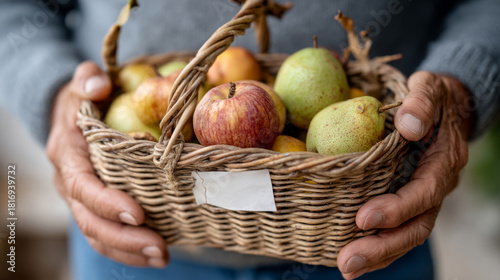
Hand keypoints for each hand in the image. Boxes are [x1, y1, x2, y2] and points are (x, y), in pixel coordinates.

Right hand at [46, 61, 168, 267]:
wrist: (72, 118)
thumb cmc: (85, 100)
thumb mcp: (83, 84)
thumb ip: (88, 80)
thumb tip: (97, 85)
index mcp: (68, 155)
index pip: (83, 186)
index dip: (108, 202)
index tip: (140, 213)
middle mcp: (70, 183)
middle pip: (90, 220)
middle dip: (125, 237)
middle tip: (159, 247)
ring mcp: (82, 200)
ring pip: (97, 235)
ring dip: (129, 250)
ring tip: (162, 257)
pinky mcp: (96, 207)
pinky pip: (107, 235)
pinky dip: (128, 249)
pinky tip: (155, 256)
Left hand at [337, 71, 470, 278]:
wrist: (444, 108)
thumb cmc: (432, 97)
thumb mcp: (429, 88)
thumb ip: (421, 103)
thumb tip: (408, 125)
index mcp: (442, 162)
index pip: (424, 193)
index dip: (396, 209)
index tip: (363, 218)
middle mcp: (435, 187)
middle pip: (416, 227)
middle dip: (382, 247)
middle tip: (347, 261)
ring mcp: (422, 198)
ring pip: (406, 235)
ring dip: (377, 255)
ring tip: (345, 268)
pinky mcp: (407, 201)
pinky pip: (396, 229)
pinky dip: (376, 247)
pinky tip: (351, 258)